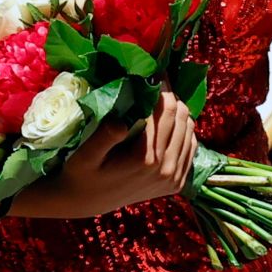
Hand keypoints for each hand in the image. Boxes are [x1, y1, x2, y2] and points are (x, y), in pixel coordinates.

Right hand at [45, 91, 195, 218]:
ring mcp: (174, 179)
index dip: (161, 87)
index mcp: (146, 160)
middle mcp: (166, 170)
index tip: (155, 70)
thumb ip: (104, 136)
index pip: (165, 111)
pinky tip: (169, 121)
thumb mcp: (85, 154)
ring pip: (190, 130)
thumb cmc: (80, 173)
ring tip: (162, 98)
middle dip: (171, 96)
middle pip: (181, 117)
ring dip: (179, 111)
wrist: (84, 202)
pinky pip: (191, 148)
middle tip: (158, 80)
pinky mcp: (176, 184)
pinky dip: (184, 130)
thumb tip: (122, 121)